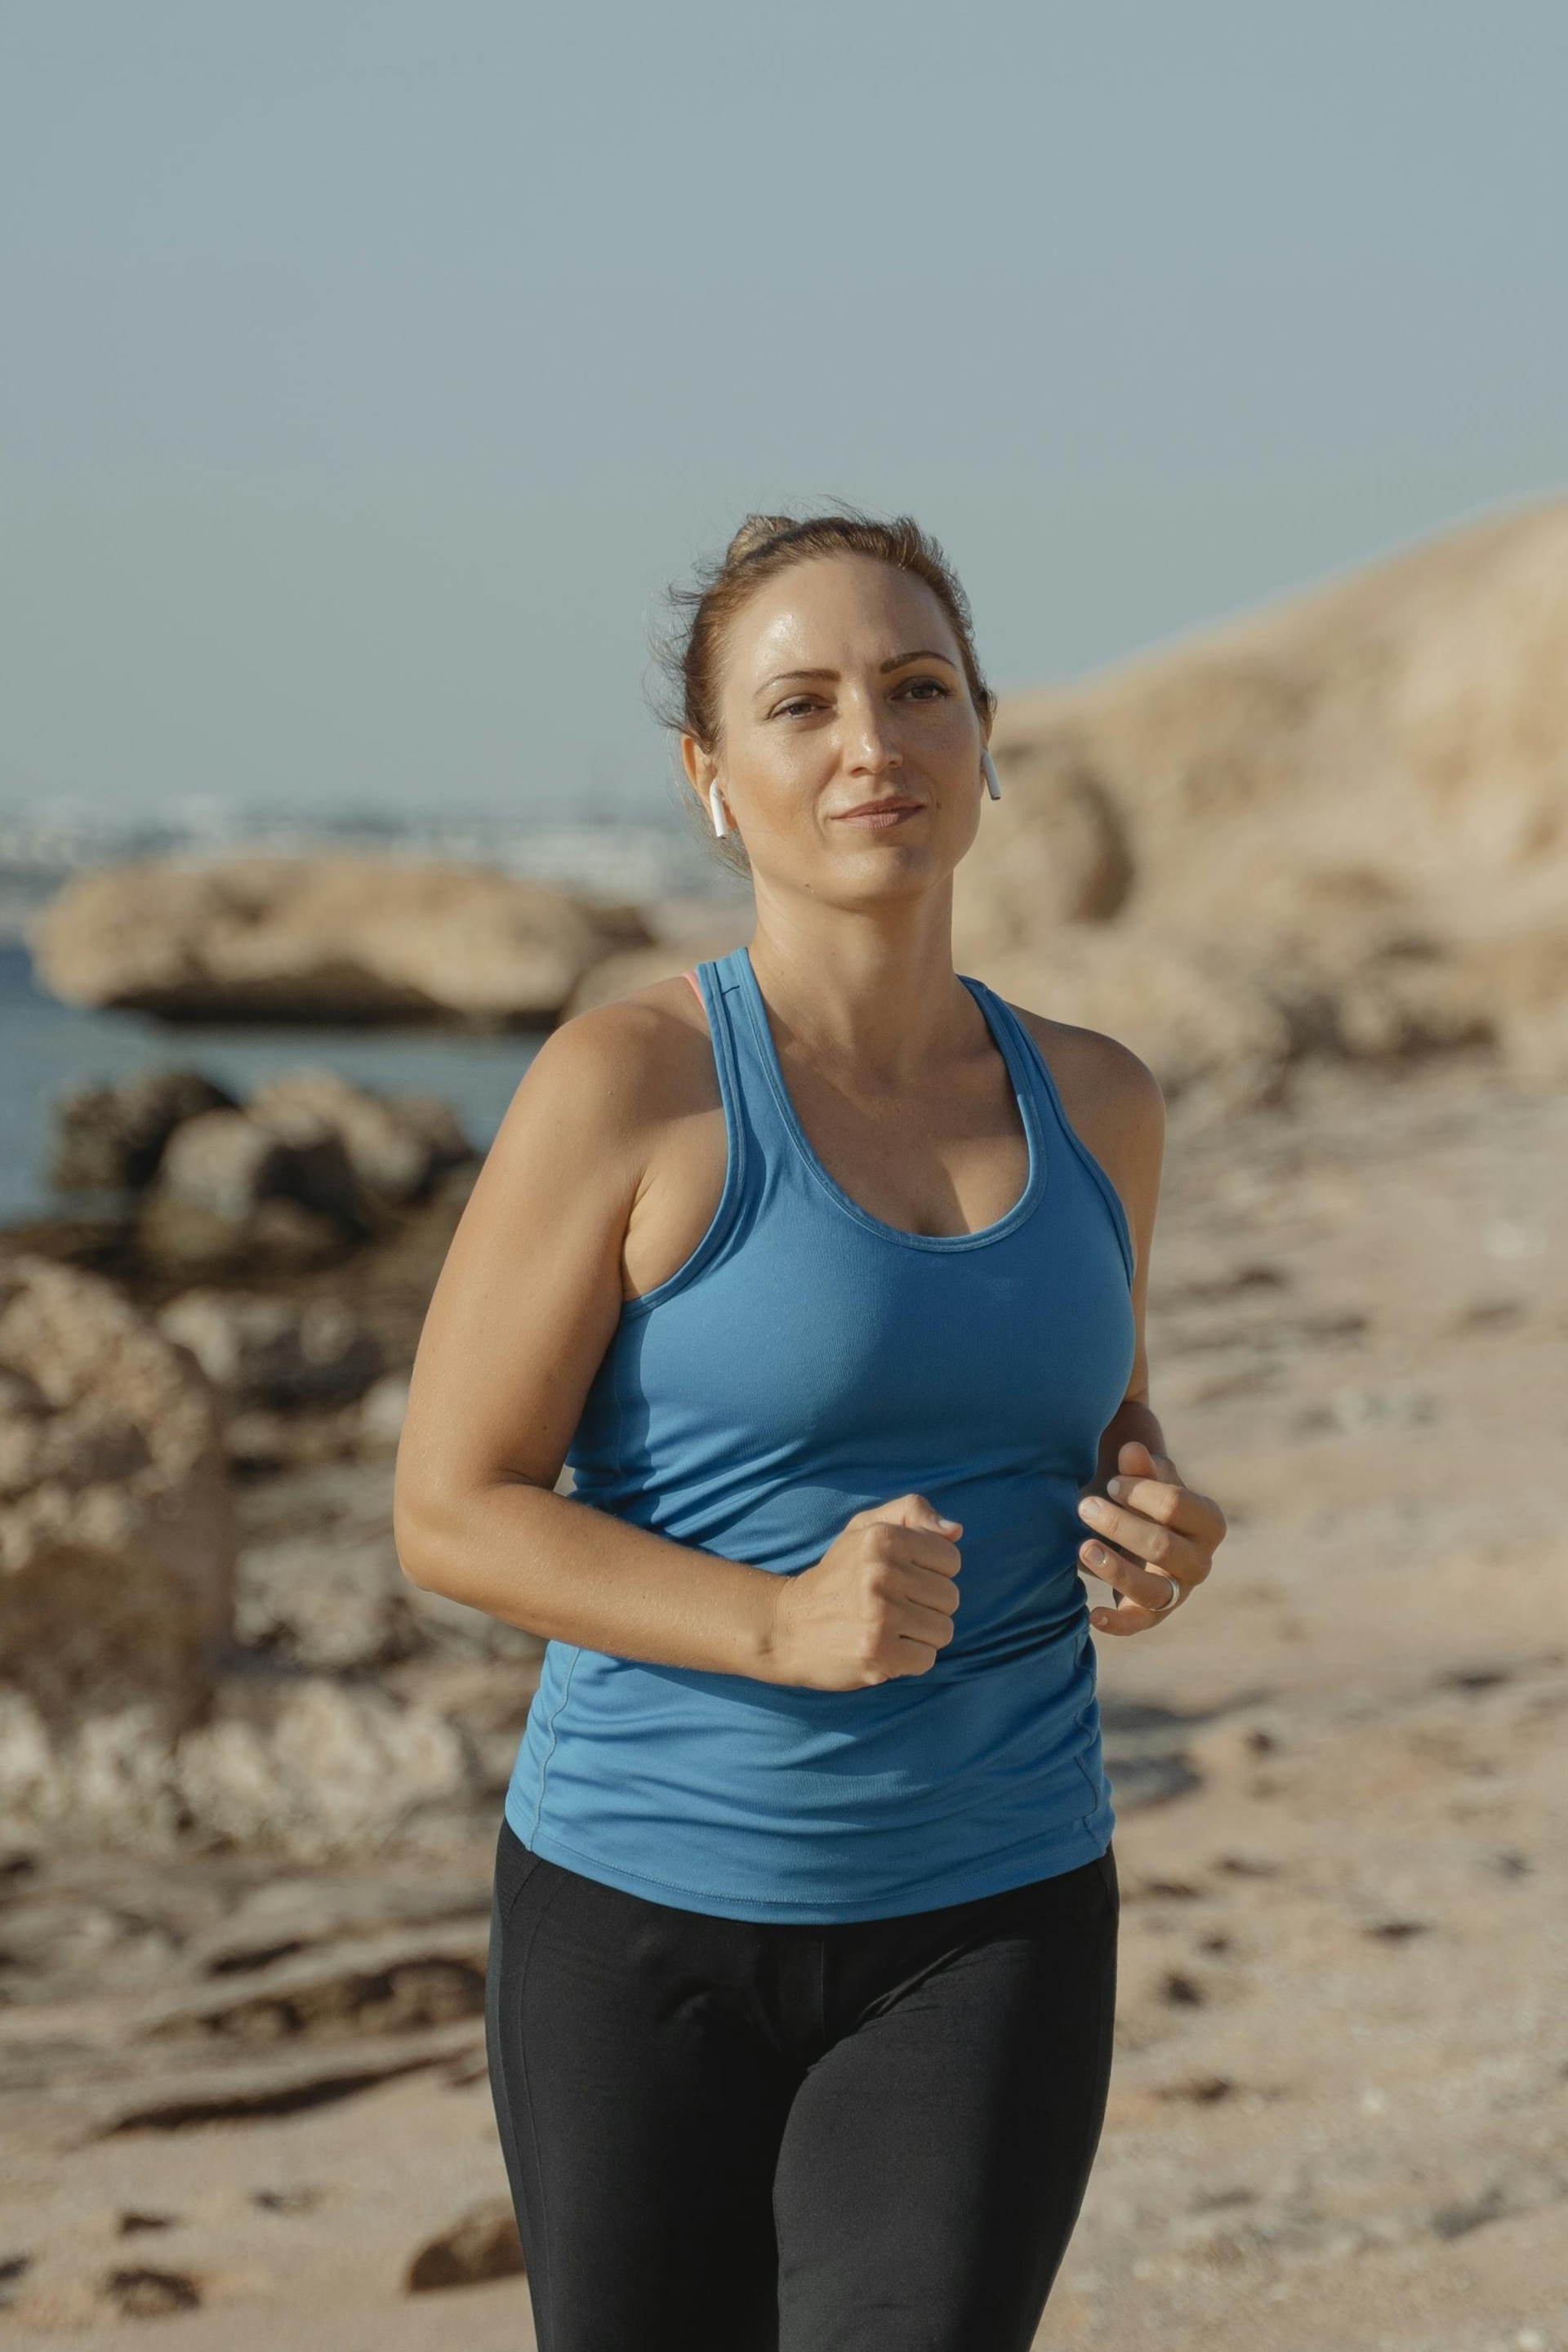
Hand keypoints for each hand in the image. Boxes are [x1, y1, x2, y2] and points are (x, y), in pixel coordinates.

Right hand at [767, 1494, 962, 1689]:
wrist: (786, 1627)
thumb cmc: (836, 1576)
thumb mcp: (864, 1528)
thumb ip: (911, 1512)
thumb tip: (956, 1531)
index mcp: (882, 1538)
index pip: (950, 1558)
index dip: (931, 1571)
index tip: (902, 1578)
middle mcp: (881, 1574)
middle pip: (951, 1597)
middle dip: (927, 1605)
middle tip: (890, 1606)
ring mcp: (879, 1616)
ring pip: (943, 1630)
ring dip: (921, 1634)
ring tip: (887, 1628)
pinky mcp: (878, 1653)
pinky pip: (927, 1659)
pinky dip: (909, 1659)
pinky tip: (883, 1648)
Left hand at [1077, 1439, 1226, 1636]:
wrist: (1143, 1531)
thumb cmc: (1147, 1500)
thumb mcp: (1147, 1480)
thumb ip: (1140, 1466)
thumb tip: (1132, 1450)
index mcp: (1208, 1522)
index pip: (1177, 1505)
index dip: (1141, 1492)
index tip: (1112, 1483)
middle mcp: (1201, 1561)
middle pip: (1163, 1546)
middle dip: (1120, 1525)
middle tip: (1085, 1507)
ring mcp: (1178, 1591)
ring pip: (1153, 1590)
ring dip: (1117, 1570)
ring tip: (1083, 1548)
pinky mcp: (1153, 1614)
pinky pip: (1138, 1624)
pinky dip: (1117, 1624)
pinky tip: (1092, 1615)